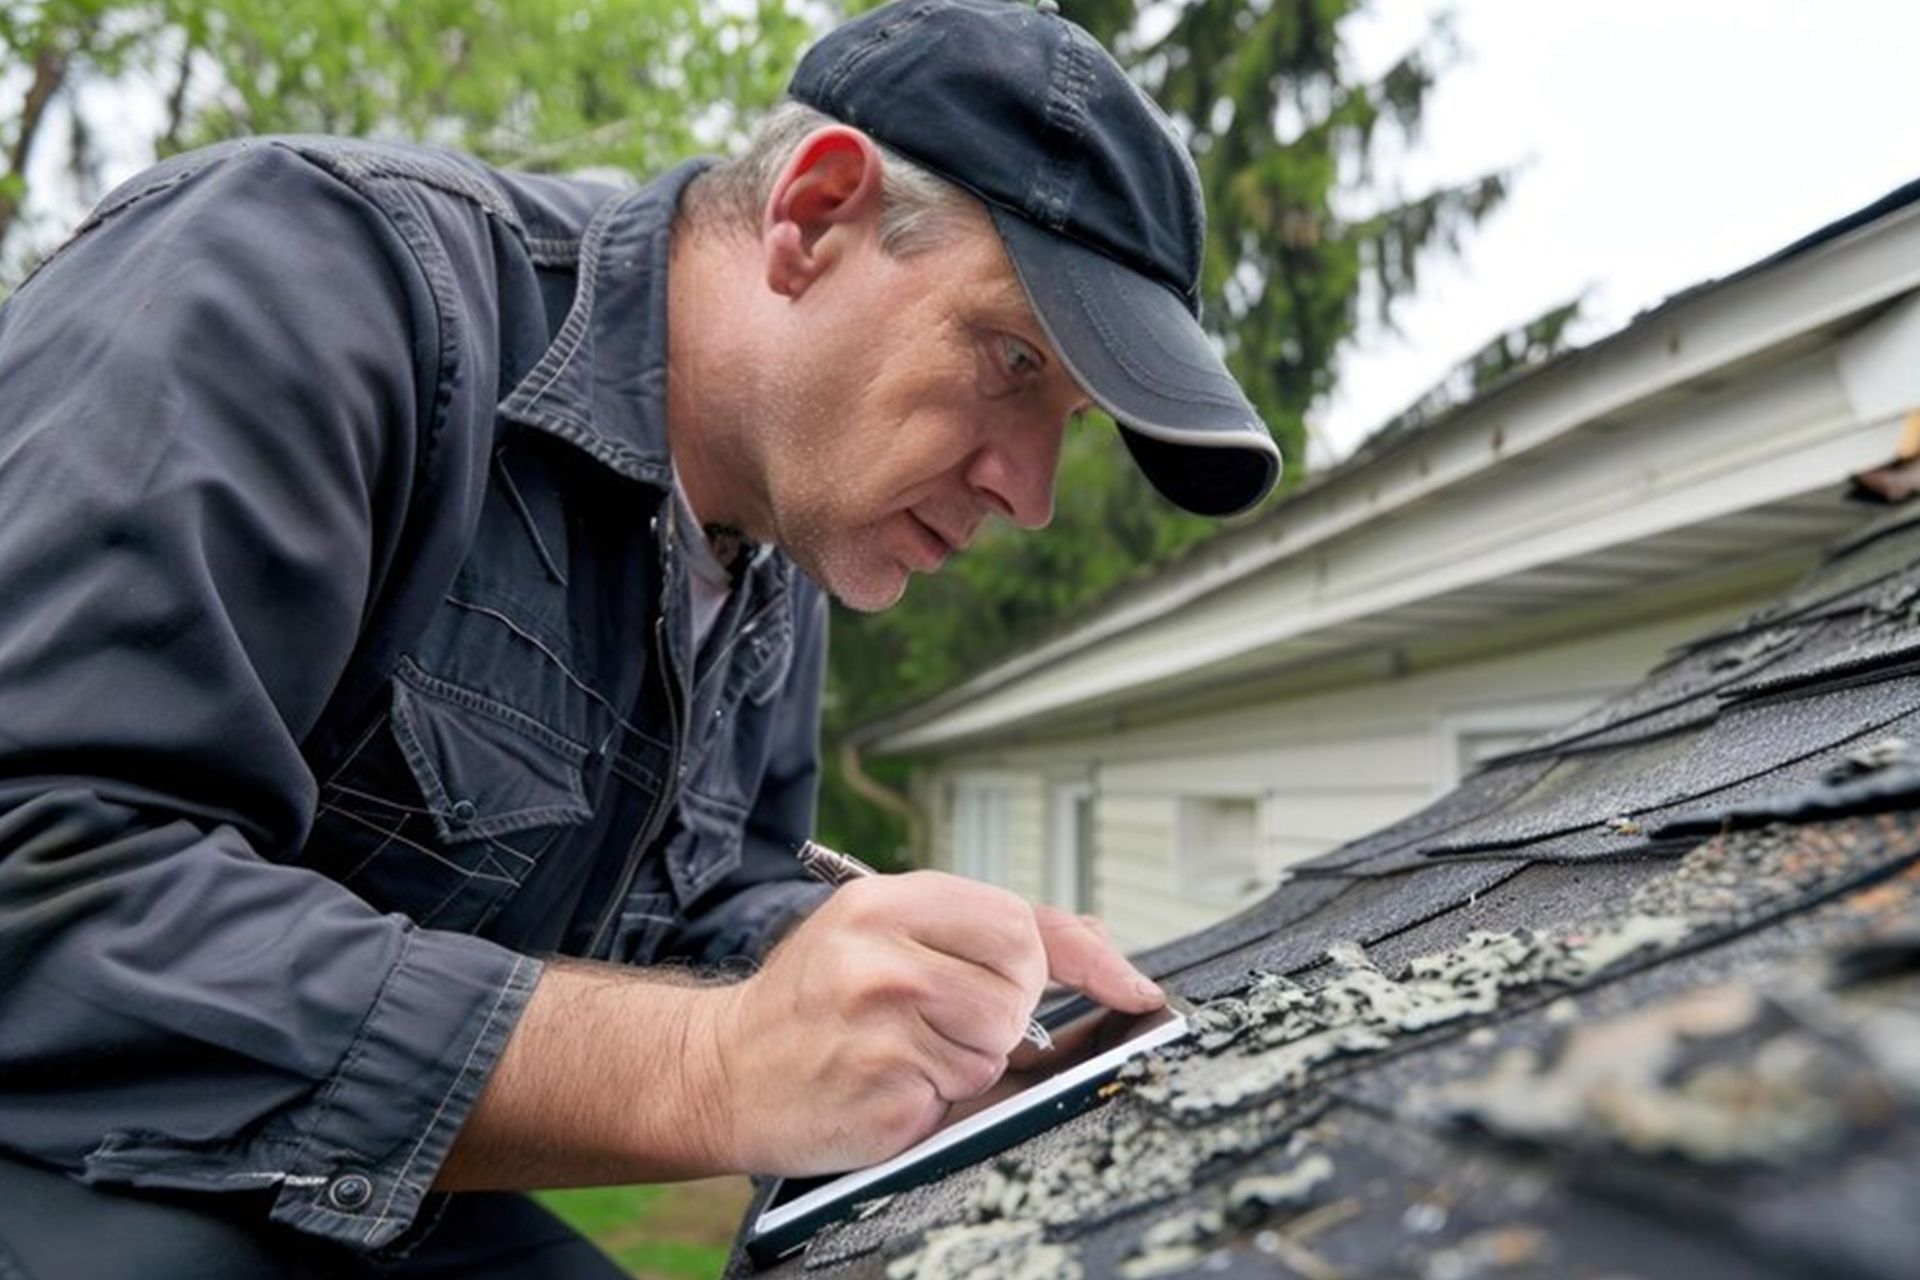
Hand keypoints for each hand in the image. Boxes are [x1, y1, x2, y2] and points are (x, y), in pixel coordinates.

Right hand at [699, 871, 1162, 1175]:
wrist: (719, 1067)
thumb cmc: (810, 1001)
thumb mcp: (880, 933)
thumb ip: (981, 931)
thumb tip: (1092, 937)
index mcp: (888, 901)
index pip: (1021, 919)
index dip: (1087, 959)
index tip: (1134, 988)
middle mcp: (884, 952)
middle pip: (1021, 982)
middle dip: (1008, 1010)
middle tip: (949, 1018)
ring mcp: (882, 1021)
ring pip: (997, 1044)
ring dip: (971, 1060)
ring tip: (909, 1051)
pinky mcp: (882, 1086)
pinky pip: (960, 1096)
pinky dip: (938, 1098)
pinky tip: (889, 1082)